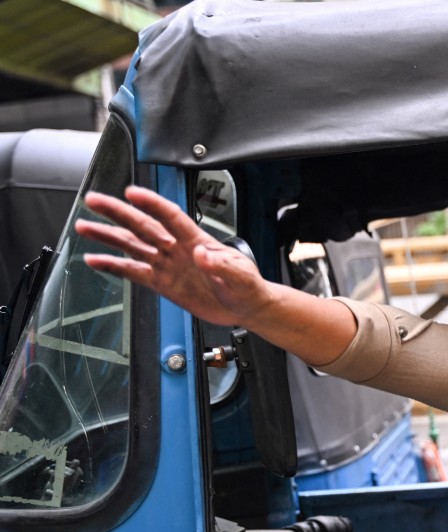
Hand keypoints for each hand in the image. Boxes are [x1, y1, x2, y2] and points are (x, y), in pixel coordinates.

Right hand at [75, 186, 273, 328]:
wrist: (245, 306)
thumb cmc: (247, 286)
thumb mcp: (241, 275)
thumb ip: (222, 264)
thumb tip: (202, 254)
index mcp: (198, 240)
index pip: (171, 217)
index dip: (152, 204)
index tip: (133, 193)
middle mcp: (178, 248)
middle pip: (143, 225)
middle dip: (118, 212)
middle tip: (94, 200)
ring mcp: (168, 264)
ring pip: (133, 245)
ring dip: (108, 235)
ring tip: (84, 226)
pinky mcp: (162, 282)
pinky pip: (134, 272)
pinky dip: (114, 266)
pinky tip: (95, 260)